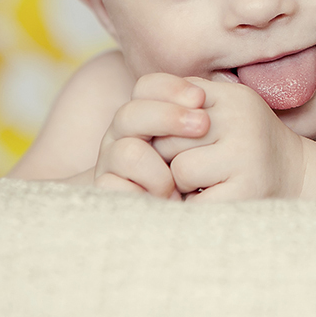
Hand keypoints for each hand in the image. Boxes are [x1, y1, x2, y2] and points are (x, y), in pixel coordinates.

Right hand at [93, 73, 209, 197]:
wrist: (187, 229)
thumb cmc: (209, 181)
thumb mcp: (209, 144)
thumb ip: (199, 117)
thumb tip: (202, 94)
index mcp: (146, 117)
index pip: (147, 88)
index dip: (170, 89)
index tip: (200, 98)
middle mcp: (123, 136)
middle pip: (131, 113)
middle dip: (167, 117)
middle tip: (202, 125)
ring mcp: (110, 164)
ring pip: (127, 152)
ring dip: (158, 172)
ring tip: (179, 188)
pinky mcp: (106, 192)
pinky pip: (113, 187)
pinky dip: (142, 195)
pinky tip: (163, 205)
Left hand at [151, 78, 305, 201]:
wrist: (298, 177)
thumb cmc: (244, 146)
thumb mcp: (220, 113)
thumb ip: (181, 105)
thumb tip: (136, 133)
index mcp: (232, 96)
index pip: (161, 95)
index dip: (156, 123)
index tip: (168, 137)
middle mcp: (242, 118)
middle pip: (167, 136)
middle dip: (169, 156)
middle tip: (195, 164)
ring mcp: (247, 154)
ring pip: (179, 168)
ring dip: (183, 183)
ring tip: (208, 181)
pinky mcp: (247, 190)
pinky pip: (194, 199)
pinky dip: (196, 204)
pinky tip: (215, 197)